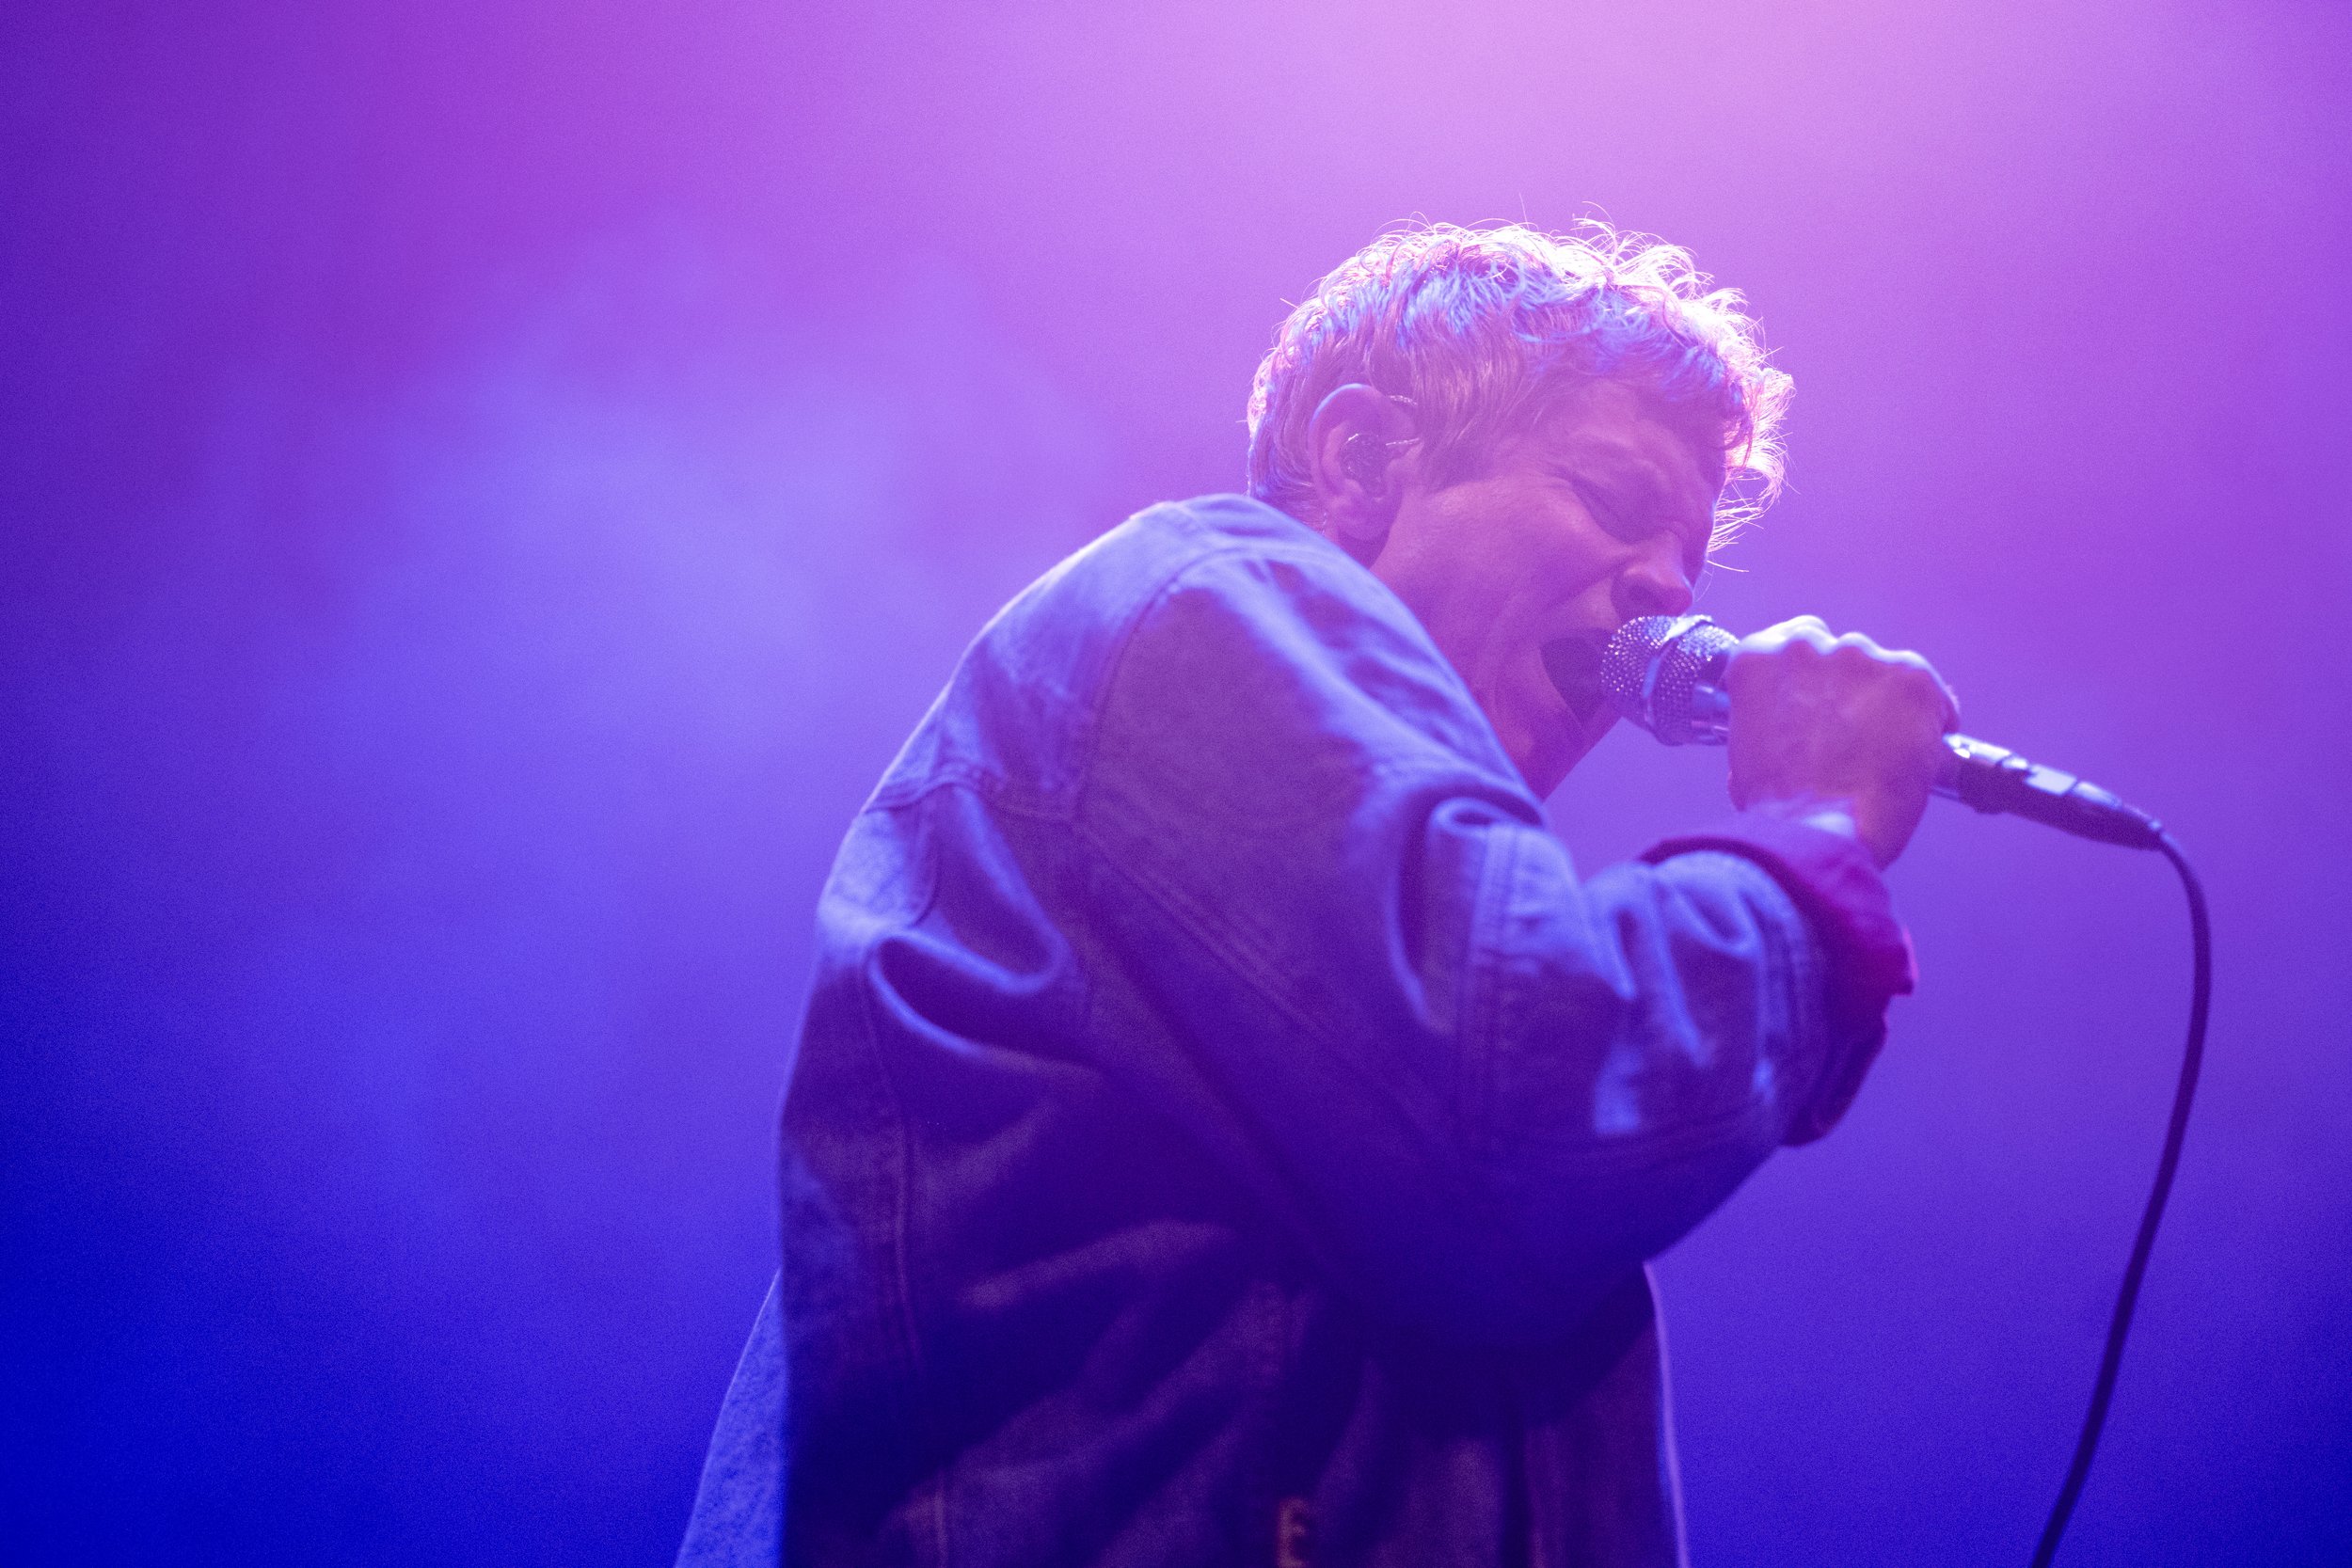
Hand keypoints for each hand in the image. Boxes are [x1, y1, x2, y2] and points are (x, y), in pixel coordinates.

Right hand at [1724, 616, 1958, 869]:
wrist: (1819, 833)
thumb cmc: (1781, 807)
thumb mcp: (1748, 750)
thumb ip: (1771, 718)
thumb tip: (1796, 727)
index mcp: (1760, 658)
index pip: (1794, 640)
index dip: (1814, 675)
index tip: (1821, 697)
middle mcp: (1808, 647)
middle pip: (1843, 654)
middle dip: (1851, 691)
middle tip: (1852, 737)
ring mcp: (1862, 659)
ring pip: (1887, 673)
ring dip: (1888, 705)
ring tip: (1883, 754)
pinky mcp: (1911, 678)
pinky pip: (1932, 694)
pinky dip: (1931, 722)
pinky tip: (1918, 755)